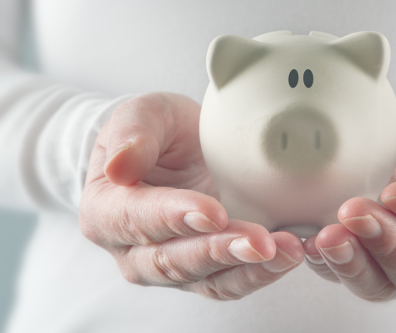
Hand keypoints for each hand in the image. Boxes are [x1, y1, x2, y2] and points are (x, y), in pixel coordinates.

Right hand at [80, 93, 303, 299]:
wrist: (178, 150)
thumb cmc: (158, 132)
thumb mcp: (143, 114)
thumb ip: (131, 134)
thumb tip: (119, 166)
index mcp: (106, 211)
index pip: (137, 220)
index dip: (175, 218)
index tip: (213, 212)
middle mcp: (133, 250)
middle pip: (174, 261)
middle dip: (220, 252)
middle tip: (261, 241)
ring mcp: (171, 265)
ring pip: (207, 280)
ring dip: (248, 268)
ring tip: (287, 251)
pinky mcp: (206, 271)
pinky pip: (230, 282)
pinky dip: (260, 274)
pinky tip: (288, 257)